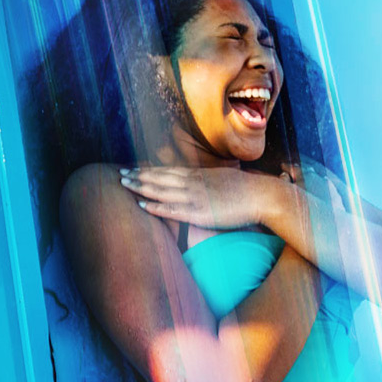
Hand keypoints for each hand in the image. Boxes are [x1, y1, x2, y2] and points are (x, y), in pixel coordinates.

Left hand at [119, 166, 269, 228]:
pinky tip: (142, 205)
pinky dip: (156, 207)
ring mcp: (195, 196)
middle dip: (138, 176)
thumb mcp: (222, 179)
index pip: (167, 170)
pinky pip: (173, 209)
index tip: (133, 169)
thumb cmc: (246, 190)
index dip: (148, 170)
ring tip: (123, 185)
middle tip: (120, 174)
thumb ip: (207, 182)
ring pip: (162, 190)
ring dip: (141, 187)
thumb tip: (200, 185)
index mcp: (199, 175)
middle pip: (160, 177)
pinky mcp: (199, 212)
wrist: (261, 195)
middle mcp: (193, 182)